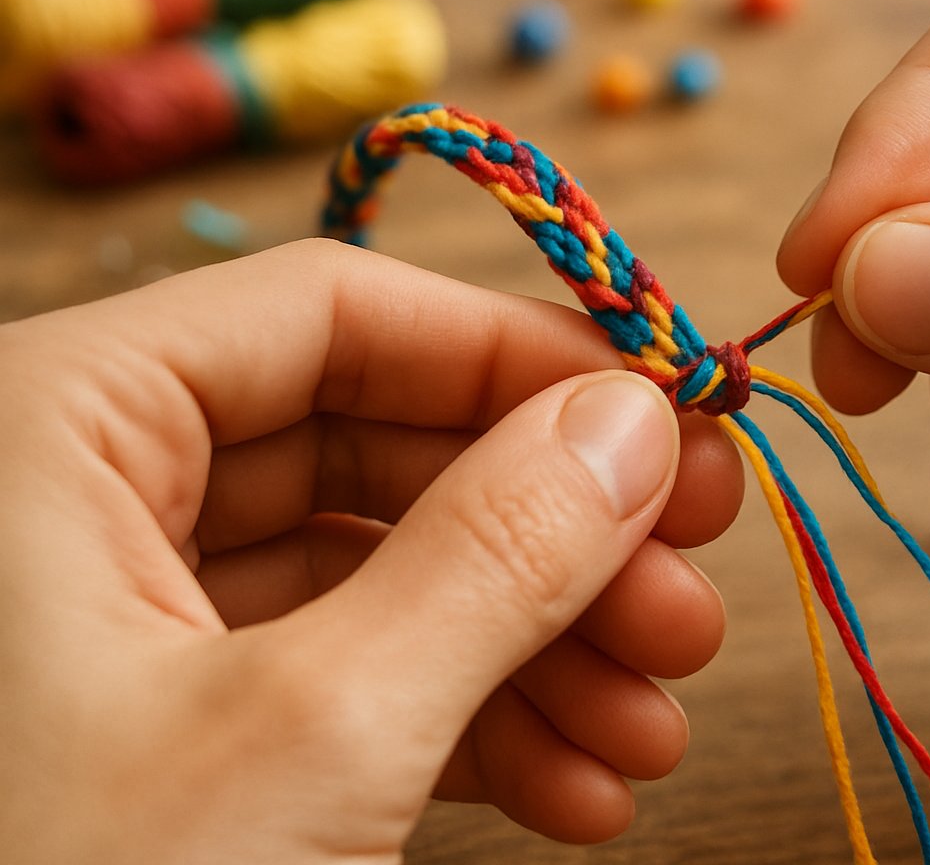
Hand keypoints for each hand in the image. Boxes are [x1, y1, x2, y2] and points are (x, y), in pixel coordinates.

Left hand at [0, 239, 741, 862]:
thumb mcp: (314, 737)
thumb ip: (491, 557)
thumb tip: (637, 425)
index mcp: (54, 429)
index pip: (334, 313)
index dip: (522, 361)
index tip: (669, 425)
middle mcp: (80, 504)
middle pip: (378, 449)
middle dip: (554, 538)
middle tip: (692, 591)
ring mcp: (125, 626)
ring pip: (381, 576)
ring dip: (539, 648)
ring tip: (654, 724)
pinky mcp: (169, 730)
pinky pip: (348, 681)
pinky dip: (472, 727)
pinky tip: (581, 790)